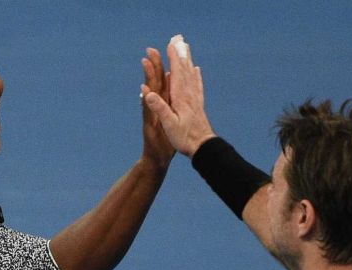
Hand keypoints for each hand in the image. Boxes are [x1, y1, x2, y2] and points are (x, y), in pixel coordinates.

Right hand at [142, 35, 215, 158]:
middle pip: (185, 70)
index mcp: (180, 98)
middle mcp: (189, 95)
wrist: (203, 147)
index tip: (170, 45)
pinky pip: (197, 85)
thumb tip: (148, 92)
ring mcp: (195, 99)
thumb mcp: (168, 125)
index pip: (176, 73)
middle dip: (180, 54)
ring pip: (191, 75)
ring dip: (187, 61)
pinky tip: (196, 70)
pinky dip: (196, 75)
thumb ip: (159, 108)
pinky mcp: (199, 105)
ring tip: (186, 49)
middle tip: (178, 40)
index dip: (173, 59)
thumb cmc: (185, 138)